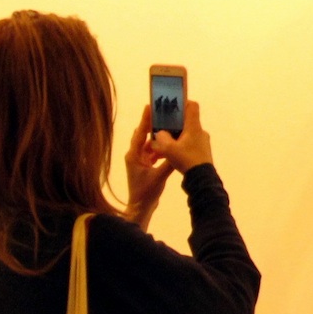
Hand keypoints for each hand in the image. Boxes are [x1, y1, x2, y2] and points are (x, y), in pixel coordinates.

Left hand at [123, 105, 172, 229]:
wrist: (140, 206)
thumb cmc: (146, 192)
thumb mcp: (159, 177)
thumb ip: (169, 163)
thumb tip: (178, 150)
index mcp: (134, 156)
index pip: (140, 134)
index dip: (145, 120)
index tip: (149, 107)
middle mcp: (134, 155)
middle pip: (143, 136)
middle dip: (152, 126)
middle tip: (161, 114)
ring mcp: (138, 160)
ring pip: (148, 144)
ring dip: (157, 138)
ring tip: (168, 129)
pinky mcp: (143, 165)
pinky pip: (151, 152)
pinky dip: (159, 149)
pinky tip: (168, 148)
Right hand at [150, 99, 213, 175]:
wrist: (202, 178)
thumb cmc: (186, 159)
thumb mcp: (168, 148)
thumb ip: (161, 137)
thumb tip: (160, 133)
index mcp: (194, 127)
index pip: (192, 106)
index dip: (182, 102)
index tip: (171, 105)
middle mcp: (200, 132)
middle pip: (186, 121)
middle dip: (172, 123)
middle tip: (161, 127)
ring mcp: (202, 142)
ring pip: (186, 134)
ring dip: (174, 137)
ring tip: (162, 145)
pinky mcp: (201, 151)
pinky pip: (188, 144)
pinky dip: (179, 146)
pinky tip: (169, 155)